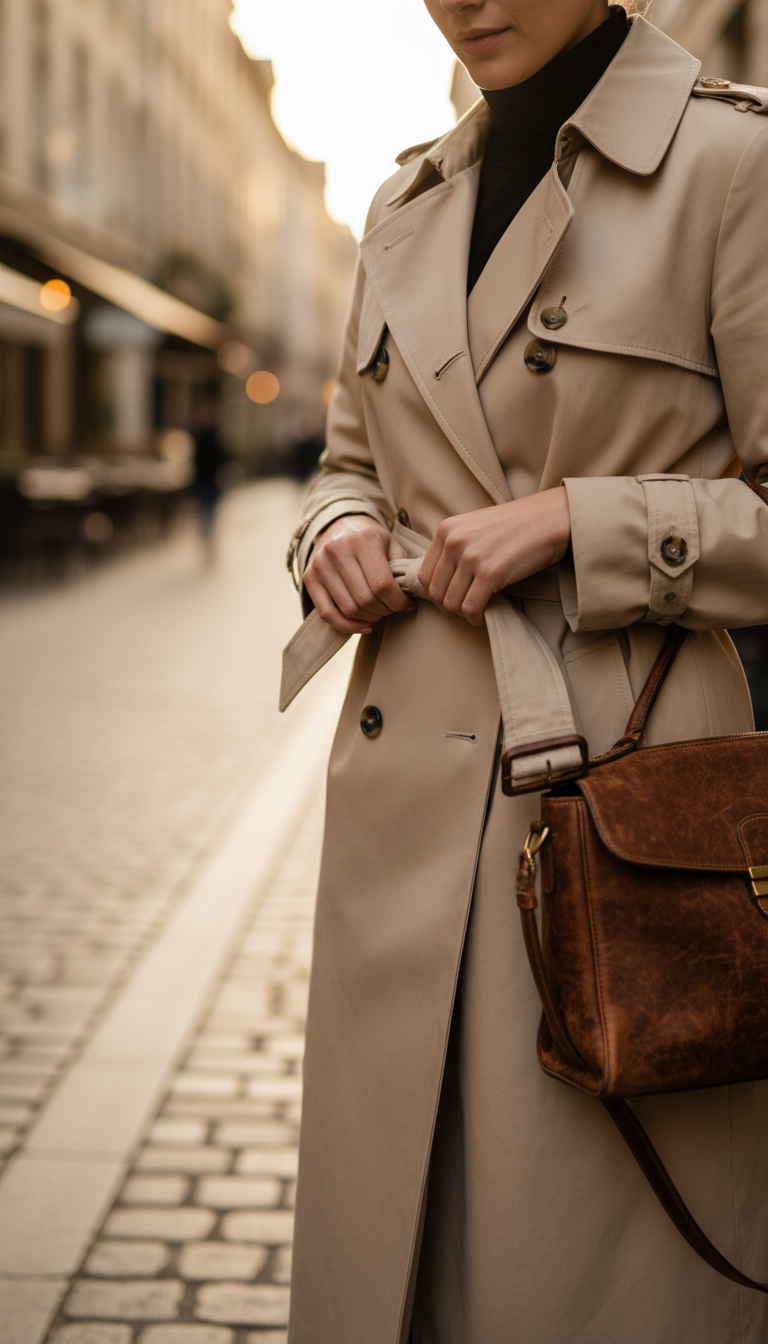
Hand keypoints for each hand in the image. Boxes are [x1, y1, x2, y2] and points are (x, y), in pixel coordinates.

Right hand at [304, 515, 415, 635]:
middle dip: (386, 611)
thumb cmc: (369, 538)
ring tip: (380, 613)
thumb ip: (401, 566)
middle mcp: (337, 550)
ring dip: (370, 618)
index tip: (408, 606)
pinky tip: (364, 626)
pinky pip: (326, 613)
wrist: (338, 524)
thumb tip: (411, 594)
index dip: (399, 602)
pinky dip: (347, 626)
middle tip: (394, 610)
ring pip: (348, 609)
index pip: (382, 584)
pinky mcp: (309, 577)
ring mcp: (320, 565)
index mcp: (362, 540)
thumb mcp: (389, 543)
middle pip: (365, 599)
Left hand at [418, 487, 570, 627]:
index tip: (451, 597)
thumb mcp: (474, 527)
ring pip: (451, 603)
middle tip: (463, 608)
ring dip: (462, 613)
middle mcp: (453, 542)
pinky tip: (482, 615)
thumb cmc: (515, 526)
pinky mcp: (490, 573)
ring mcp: (470, 557)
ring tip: (475, 610)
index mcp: (446, 530)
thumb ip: (455, 547)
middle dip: (448, 605)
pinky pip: (470, 607)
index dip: (436, 592)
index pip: (424, 573)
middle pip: (434, 591)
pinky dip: (474, 617)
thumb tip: (441, 580)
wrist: (549, 518)